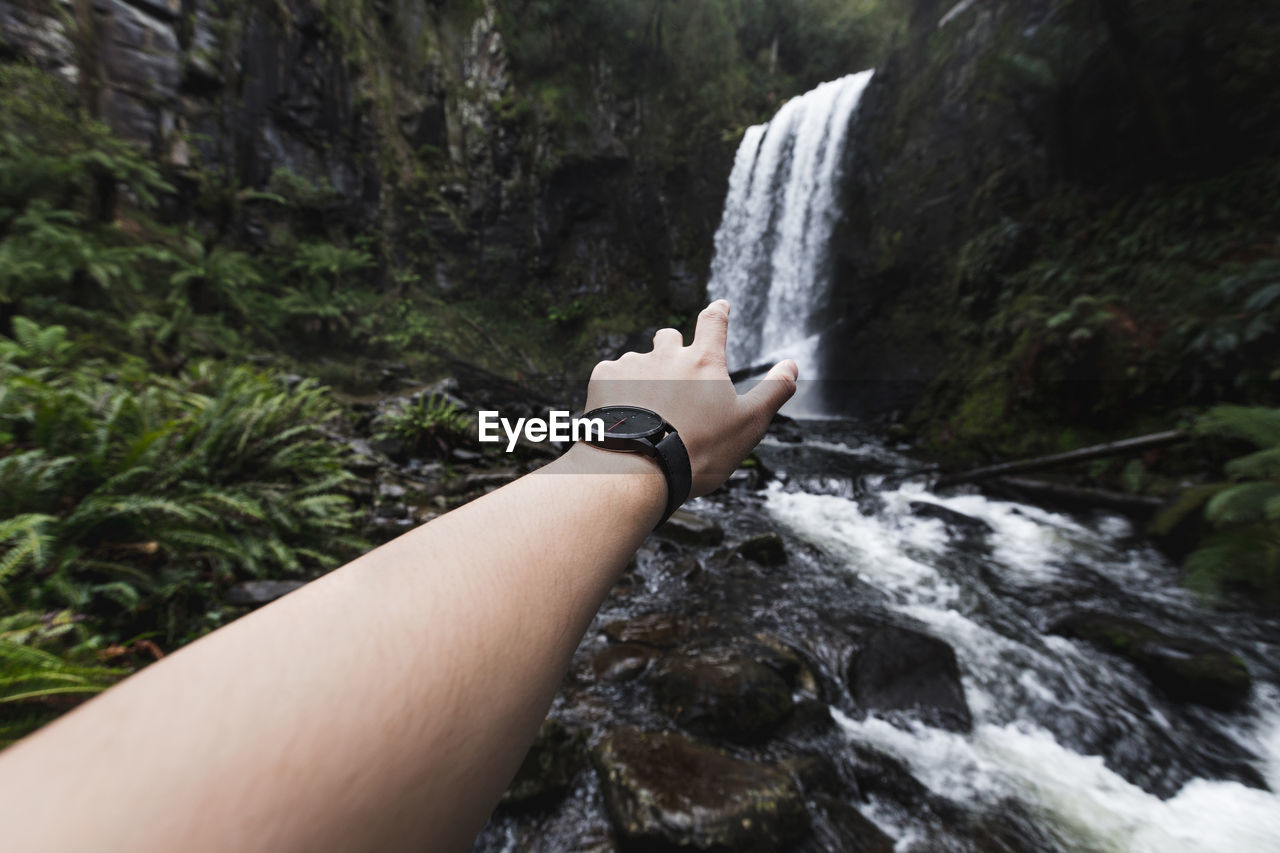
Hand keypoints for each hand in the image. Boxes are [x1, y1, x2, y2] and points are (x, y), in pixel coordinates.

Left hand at [585, 299, 797, 496]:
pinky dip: (615, 388)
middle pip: (669, 337)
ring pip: (639, 359)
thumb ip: (773, 391)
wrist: (638, 467)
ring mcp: (633, 364)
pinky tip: (620, 412)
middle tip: (675, 380)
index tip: (719, 306)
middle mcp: (667, 354)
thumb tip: (792, 365)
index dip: (718, 312)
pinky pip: (610, 373)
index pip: (714, 322)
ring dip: (643, 375)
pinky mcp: (603, 378)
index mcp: (704, 361)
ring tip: (645, 411)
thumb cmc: (699, 449)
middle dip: (673, 350)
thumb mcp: (749, 424)